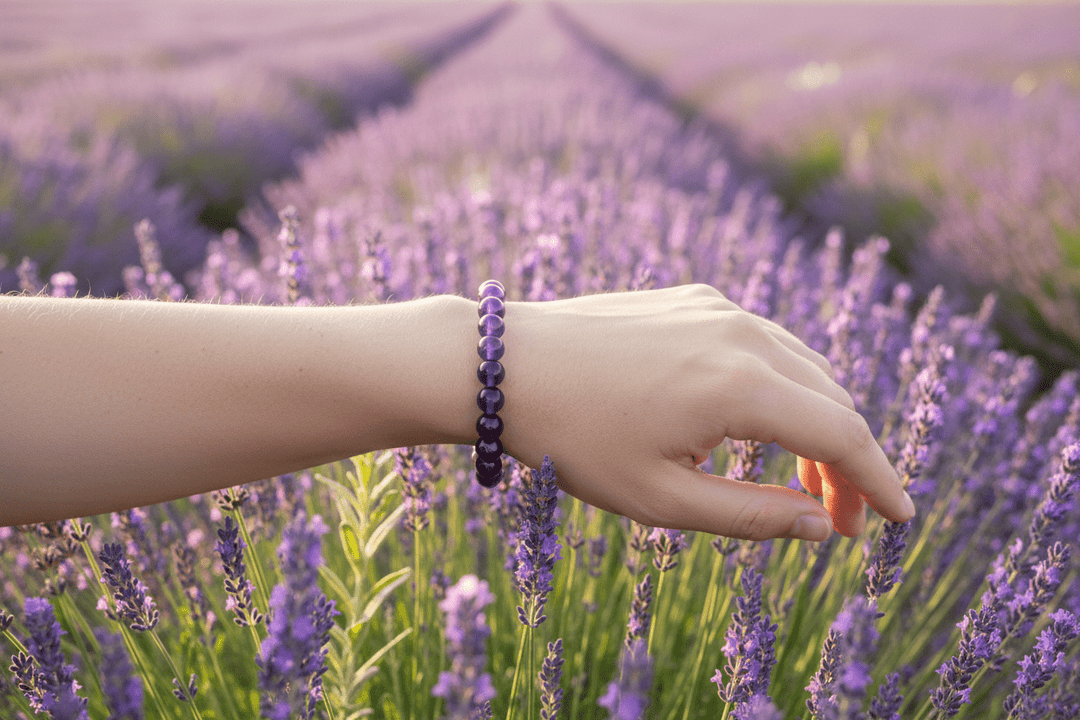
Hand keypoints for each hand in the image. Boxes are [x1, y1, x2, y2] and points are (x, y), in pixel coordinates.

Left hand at [499, 284, 914, 540]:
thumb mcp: (661, 500)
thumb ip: (752, 516)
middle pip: (832, 400)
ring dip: (818, 422)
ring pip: (802, 367)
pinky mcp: (693, 300)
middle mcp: (743, 334)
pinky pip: (763, 343)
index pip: (843, 438)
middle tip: (839, 520)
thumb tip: (821, 529)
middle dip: (848, 463)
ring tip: (805, 480)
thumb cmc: (574, 440)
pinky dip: (783, 386)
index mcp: (741, 387)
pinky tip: (759, 424)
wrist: (504, 365)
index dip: (880, 483)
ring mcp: (717, 308)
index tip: (903, 520)